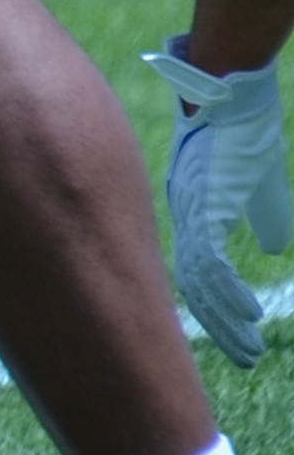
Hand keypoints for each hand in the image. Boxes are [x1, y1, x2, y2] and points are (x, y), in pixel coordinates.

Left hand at [150, 39, 290, 364]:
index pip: (194, 275)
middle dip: (217, 327)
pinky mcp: (202, 204)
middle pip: (191, 287)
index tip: (235, 339)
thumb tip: (271, 245)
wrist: (230, 95)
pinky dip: (226, 291)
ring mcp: (190, 213)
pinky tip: (247, 313)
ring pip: (198, 282)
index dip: (212, 309)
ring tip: (250, 349)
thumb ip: (264, 217)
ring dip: (225, 319)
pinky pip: (208, 260)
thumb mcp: (259, 187)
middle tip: (244, 360)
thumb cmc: (243, 134)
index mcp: (191, 216)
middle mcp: (183, 219)